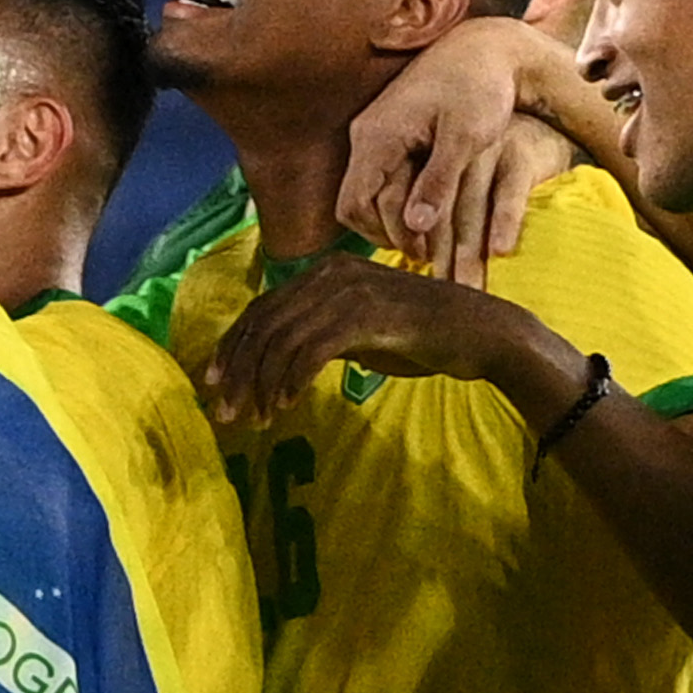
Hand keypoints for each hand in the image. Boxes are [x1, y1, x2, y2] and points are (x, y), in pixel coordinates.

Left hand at [202, 263, 580, 435]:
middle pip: (263, 323)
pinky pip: (310, 351)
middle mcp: (331, 274)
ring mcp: (349, 291)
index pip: (262, 308)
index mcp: (325, 273)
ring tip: (258, 419)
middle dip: (237, 372)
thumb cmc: (423, 336)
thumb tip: (278, 363)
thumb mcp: (361, 332)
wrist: (480, 334)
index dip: (231, 347)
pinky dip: (291, 381)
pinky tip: (286, 406)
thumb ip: (320, 337)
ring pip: (281, 339)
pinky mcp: (367, 316)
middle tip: (225, 413)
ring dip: (262, 385)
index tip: (212, 383)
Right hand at [338, 17, 586, 285]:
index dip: (385, 235)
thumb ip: (438, 181)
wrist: (486, 47)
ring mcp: (376, 132)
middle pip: (358, 204)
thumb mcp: (465, 137)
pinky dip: (402, 200)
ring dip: (396, 219)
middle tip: (432, 254)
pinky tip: (431, 211)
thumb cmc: (481, 88)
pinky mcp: (391, 133)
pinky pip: (384, 178)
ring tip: (433, 238)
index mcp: (378, 135)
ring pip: (370, 193)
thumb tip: (415, 227)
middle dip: (391, 232)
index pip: (355, 205)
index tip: (424, 251)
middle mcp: (367, 134)